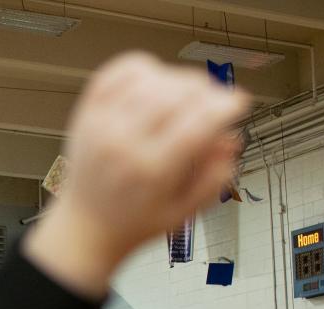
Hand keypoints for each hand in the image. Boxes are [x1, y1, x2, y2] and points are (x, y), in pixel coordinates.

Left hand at [24, 55, 244, 297]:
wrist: (85, 225)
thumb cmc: (133, 220)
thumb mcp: (182, 214)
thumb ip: (212, 180)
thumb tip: (230, 141)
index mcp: (151, 172)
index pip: (197, 123)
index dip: (225, 105)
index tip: (238, 102)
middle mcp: (123, 144)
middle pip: (176, 94)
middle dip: (207, 89)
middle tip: (216, 99)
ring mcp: (102, 125)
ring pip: (151, 77)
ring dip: (180, 78)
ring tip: (189, 94)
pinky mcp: (88, 113)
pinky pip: (118, 72)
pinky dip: (143, 68)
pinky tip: (156, 82)